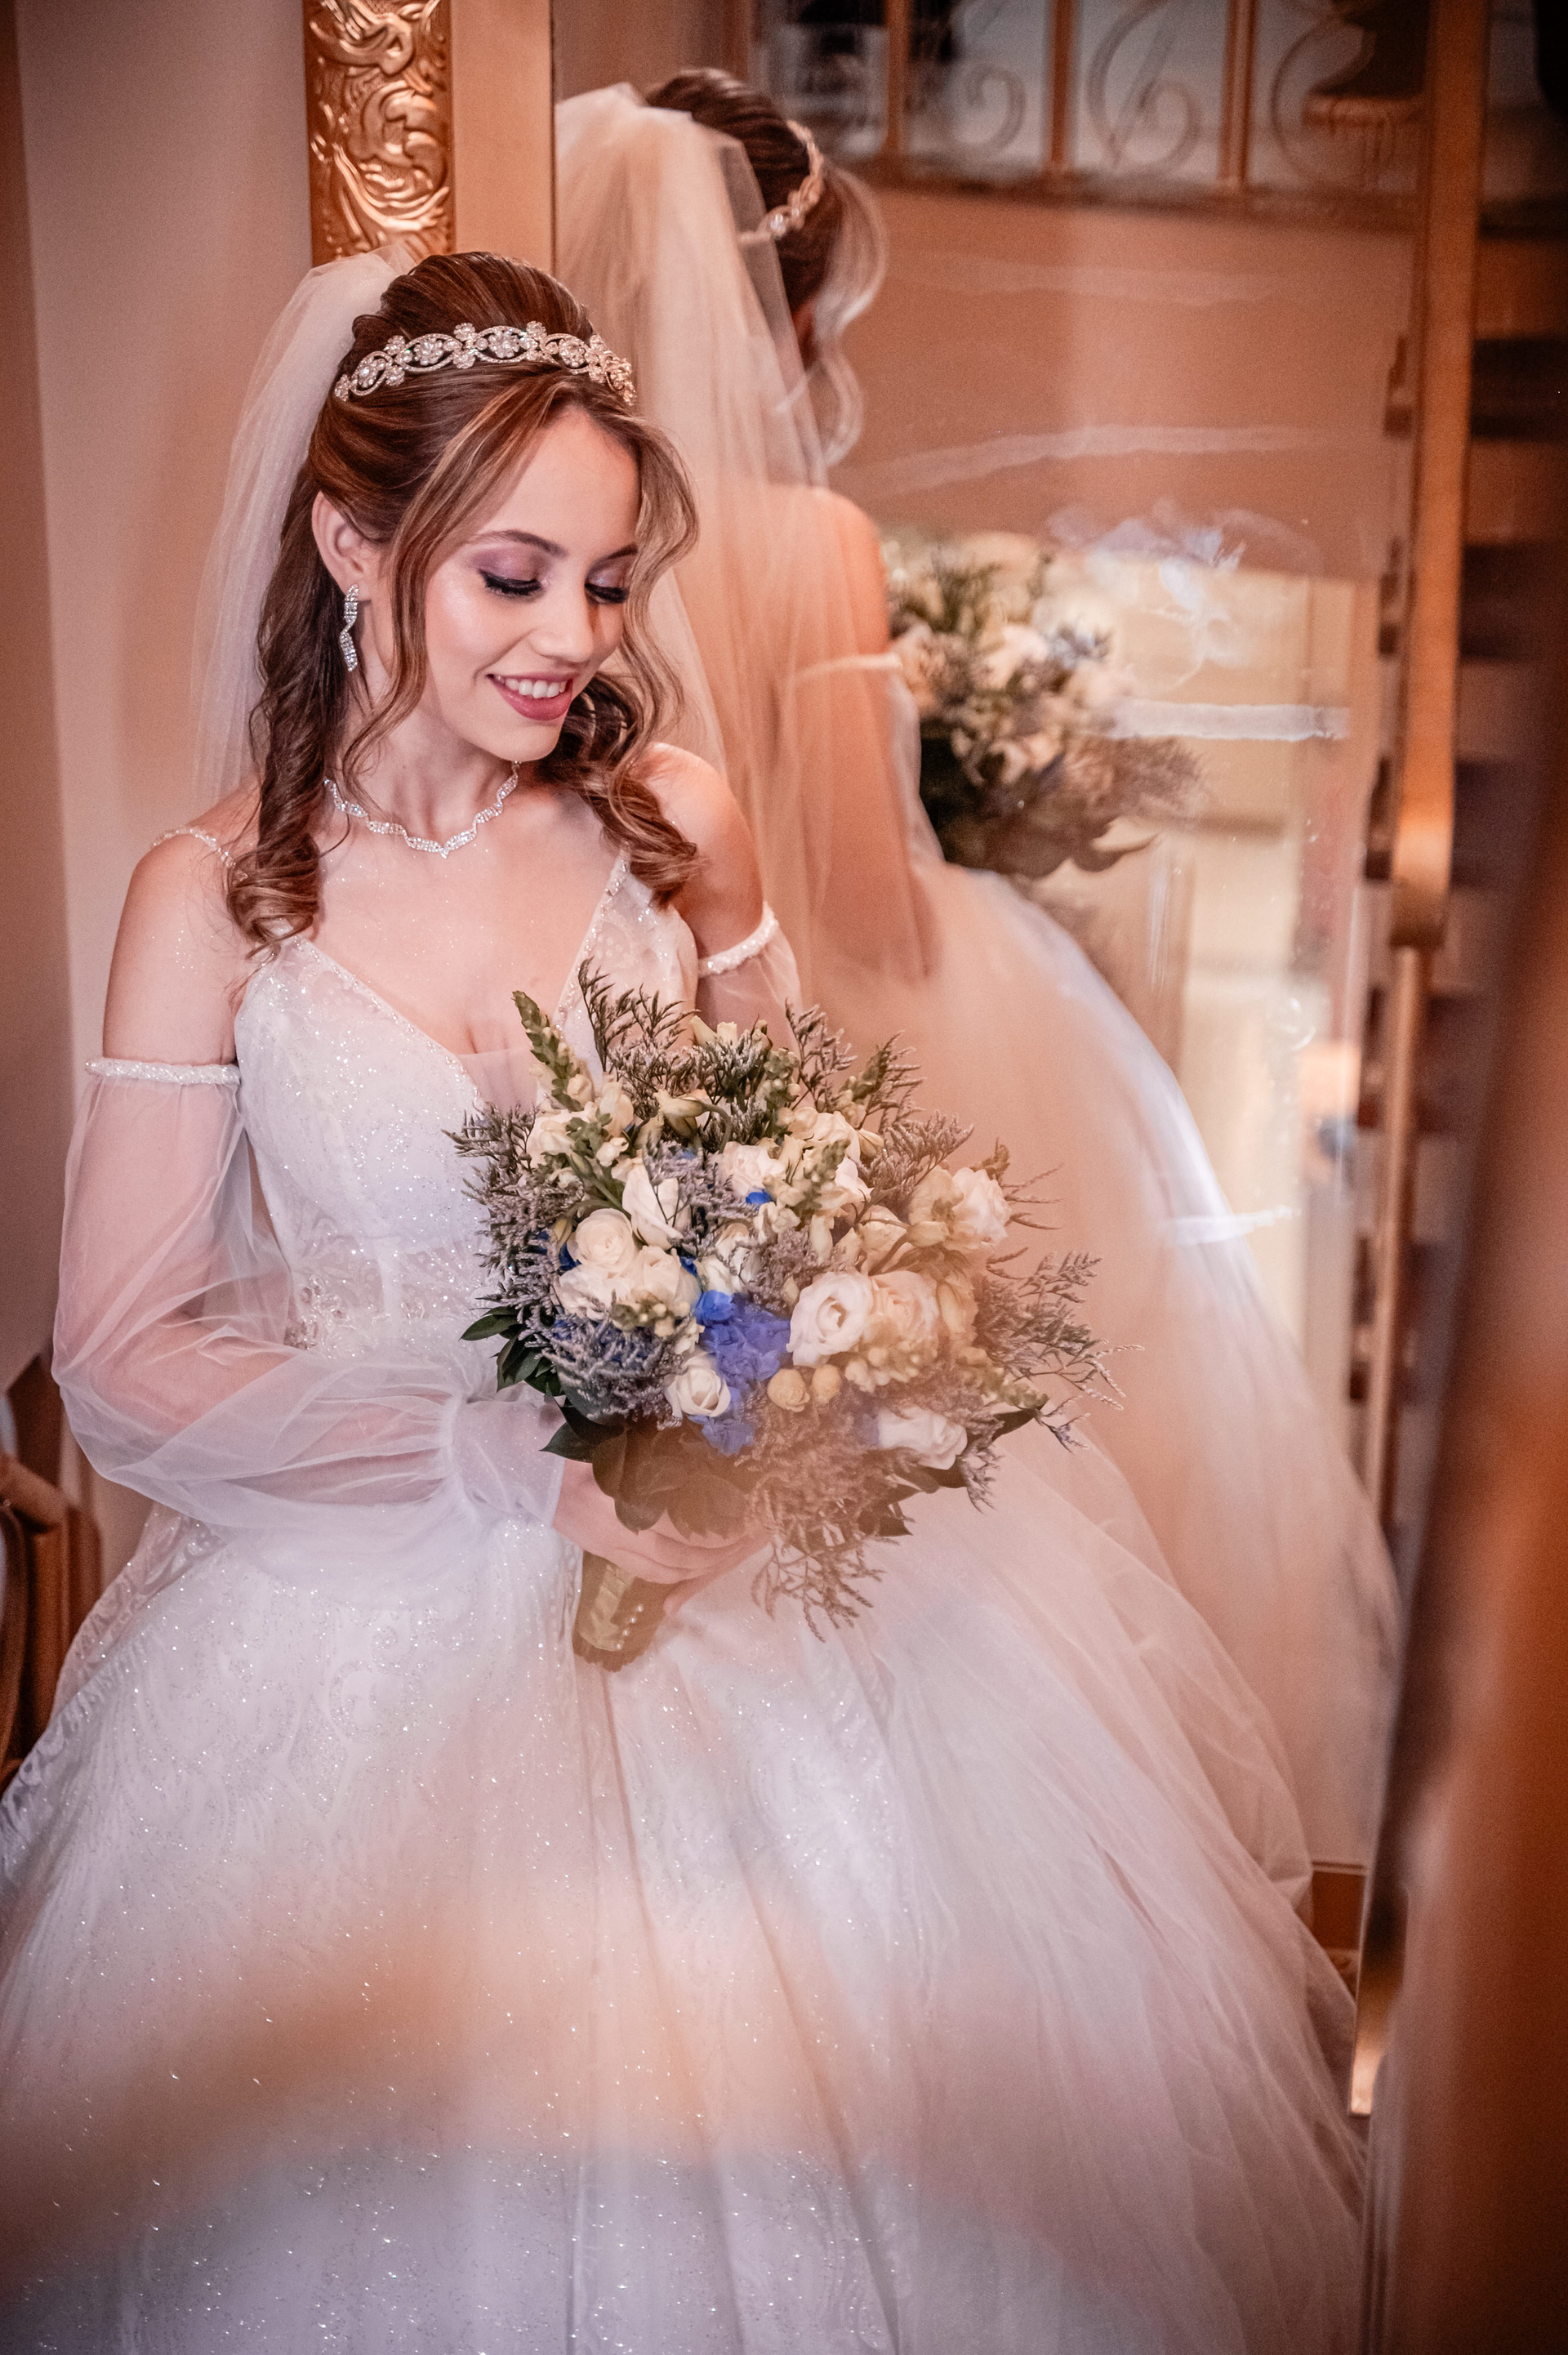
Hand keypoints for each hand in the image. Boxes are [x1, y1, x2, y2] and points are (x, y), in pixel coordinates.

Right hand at [552, 1457, 759, 1586]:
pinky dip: (673, 1574)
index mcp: (624, 1498)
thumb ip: (664, 1459)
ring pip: (664, 1570)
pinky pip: (645, 1572)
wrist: (533, 1468)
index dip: (716, 1529)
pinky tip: (690, 1565)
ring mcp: (608, 1546)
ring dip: (697, 1567)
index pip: (682, 1527)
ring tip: (722, 1554)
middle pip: (678, 1556)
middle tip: (741, 1540)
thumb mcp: (625, 1444)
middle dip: (714, 1553)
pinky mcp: (602, 1553)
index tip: (742, 1519)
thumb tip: (711, 1464)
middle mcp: (617, 1530)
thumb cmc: (581, 1444)